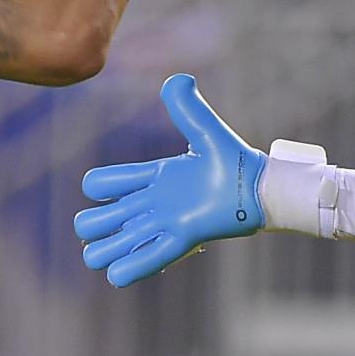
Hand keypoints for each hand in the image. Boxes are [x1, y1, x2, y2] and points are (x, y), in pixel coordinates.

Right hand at [75, 73, 264, 286]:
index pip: (104, 183)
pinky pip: (147, 259)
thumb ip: (188, 107)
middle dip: (92, 225)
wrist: (262, 187)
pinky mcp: (182, 239)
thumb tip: (176, 80)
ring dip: (103, 251)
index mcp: (152, 178)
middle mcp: (152, 204)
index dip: (97, 185)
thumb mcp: (206, 131)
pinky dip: (128, 269)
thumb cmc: (236, 161)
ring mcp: (164, 224)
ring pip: (115, 245)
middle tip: (106, 225)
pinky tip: (116, 275)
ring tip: (104, 255)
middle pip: (98, 220)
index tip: (106, 187)